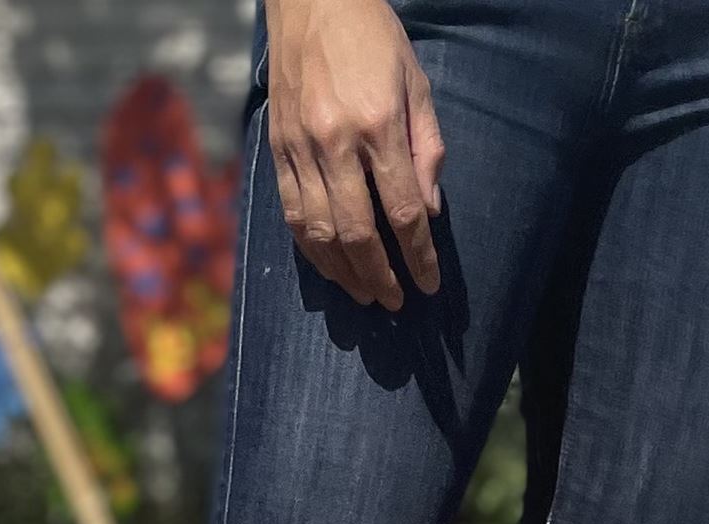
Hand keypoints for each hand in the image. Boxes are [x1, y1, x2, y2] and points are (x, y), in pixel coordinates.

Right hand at [264, 0, 444, 308]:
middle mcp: (334, 141)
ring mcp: (299, 148)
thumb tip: (430, 211)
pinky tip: (329, 265)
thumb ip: (426, 148)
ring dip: (343, 273)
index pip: (402, 210)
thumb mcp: (414, 82)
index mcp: (377, 124)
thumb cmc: (372, 36)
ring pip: (319, 232)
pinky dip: (311, 249)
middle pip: (357, 232)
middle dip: (379, 275)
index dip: (418, 255)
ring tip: (364, 293)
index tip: (428, 284)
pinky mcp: (277, 149)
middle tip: (395, 301)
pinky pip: (293, 214)